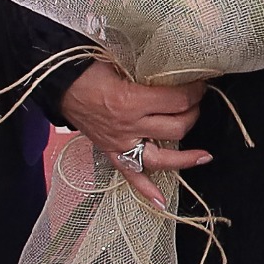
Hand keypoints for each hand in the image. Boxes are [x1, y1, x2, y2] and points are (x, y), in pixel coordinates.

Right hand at [60, 58, 209, 208]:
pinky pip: (130, 176)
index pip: (177, 101)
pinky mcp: (111, 152)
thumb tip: (176, 72)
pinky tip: (161, 201)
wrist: (59, 84)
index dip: (195, 91)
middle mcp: (129, 126)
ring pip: (162, 158)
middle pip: (177, 128)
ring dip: (186, 158)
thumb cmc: (88, 69)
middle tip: (196, 103)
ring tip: (204, 156)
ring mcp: (120, 143)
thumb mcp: (121, 62)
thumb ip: (148, 72)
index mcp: (131, 101)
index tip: (199, 85)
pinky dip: (145, 190)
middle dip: (193, 114)